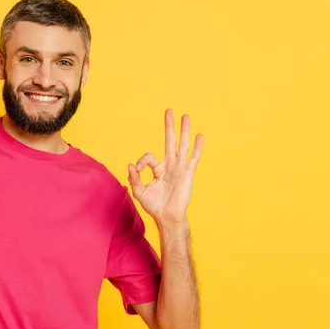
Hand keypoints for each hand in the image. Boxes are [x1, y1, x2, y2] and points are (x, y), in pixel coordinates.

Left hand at [127, 109, 202, 224]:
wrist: (167, 217)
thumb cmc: (154, 206)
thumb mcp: (140, 192)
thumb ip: (134, 178)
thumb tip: (130, 165)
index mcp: (158, 169)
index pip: (149, 157)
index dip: (141, 161)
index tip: (137, 170)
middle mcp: (170, 166)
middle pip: (170, 141)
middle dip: (169, 126)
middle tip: (169, 110)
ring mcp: (179, 168)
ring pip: (182, 145)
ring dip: (184, 130)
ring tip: (186, 116)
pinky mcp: (187, 174)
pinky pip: (193, 158)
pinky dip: (196, 147)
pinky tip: (199, 136)